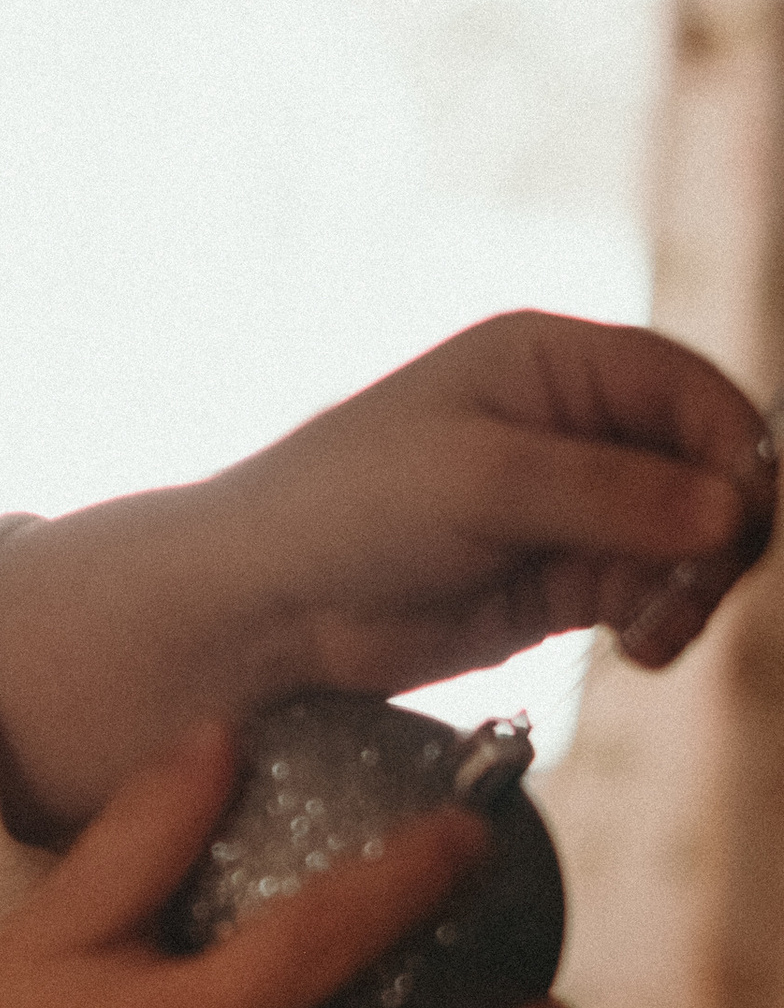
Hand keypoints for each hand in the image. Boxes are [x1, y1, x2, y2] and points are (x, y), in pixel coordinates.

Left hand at [0, 312, 774, 840]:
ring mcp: (573, 505)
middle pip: (710, 466)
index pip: (690, 388)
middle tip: (689, 589)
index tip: (739, 516)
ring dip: (694, 585)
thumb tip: (733, 508)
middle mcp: (574, 424)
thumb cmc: (349, 509)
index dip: (735, 448)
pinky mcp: (563, 577)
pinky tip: (637, 646)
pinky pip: (655, 590)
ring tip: (650, 630)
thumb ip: (612, 494)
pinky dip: (665, 618)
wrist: (270, 604)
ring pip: (693, 538)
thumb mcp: (482, 481)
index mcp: (553, 362)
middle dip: (720, 530)